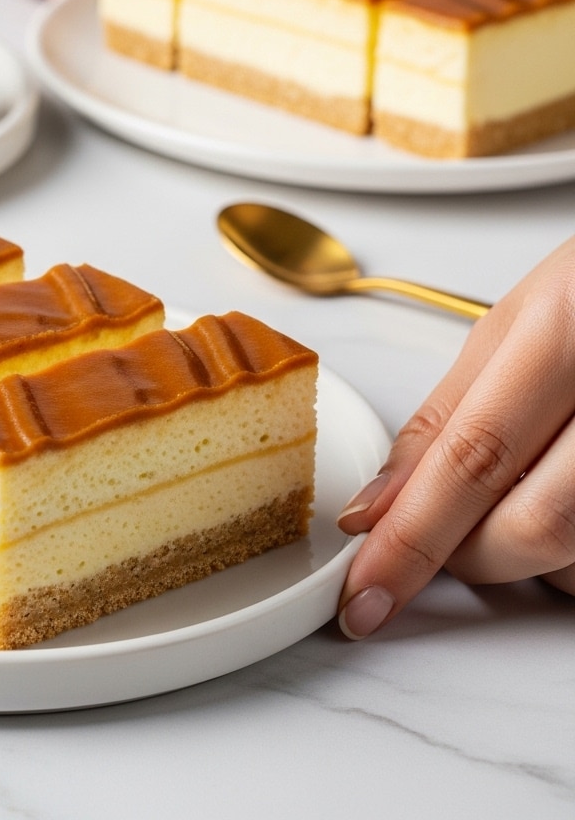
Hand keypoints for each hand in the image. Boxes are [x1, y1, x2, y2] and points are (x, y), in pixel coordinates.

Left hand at [336, 236, 574, 638]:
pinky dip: (568, 550)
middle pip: (534, 526)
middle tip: (437, 545)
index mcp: (565, 333)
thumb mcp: (515, 328)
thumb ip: (444, 419)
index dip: (411, 540)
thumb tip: (377, 506)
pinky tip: (556, 495)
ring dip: (529, 556)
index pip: (472, 460)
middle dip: (467, 556)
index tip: (366, 593)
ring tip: (521, 491)